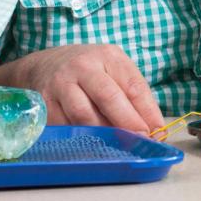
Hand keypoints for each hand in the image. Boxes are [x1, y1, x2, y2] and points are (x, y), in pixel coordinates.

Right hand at [13, 44, 162, 132]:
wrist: (44, 65)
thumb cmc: (89, 71)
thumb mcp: (114, 70)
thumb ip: (134, 96)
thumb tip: (155, 130)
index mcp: (108, 56)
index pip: (132, 85)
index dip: (147, 111)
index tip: (157, 131)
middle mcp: (83, 67)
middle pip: (108, 97)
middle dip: (127, 123)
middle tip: (139, 140)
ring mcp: (60, 84)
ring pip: (84, 115)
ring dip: (103, 134)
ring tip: (116, 144)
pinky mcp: (43, 102)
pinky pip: (64, 126)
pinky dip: (79, 138)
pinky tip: (90, 142)